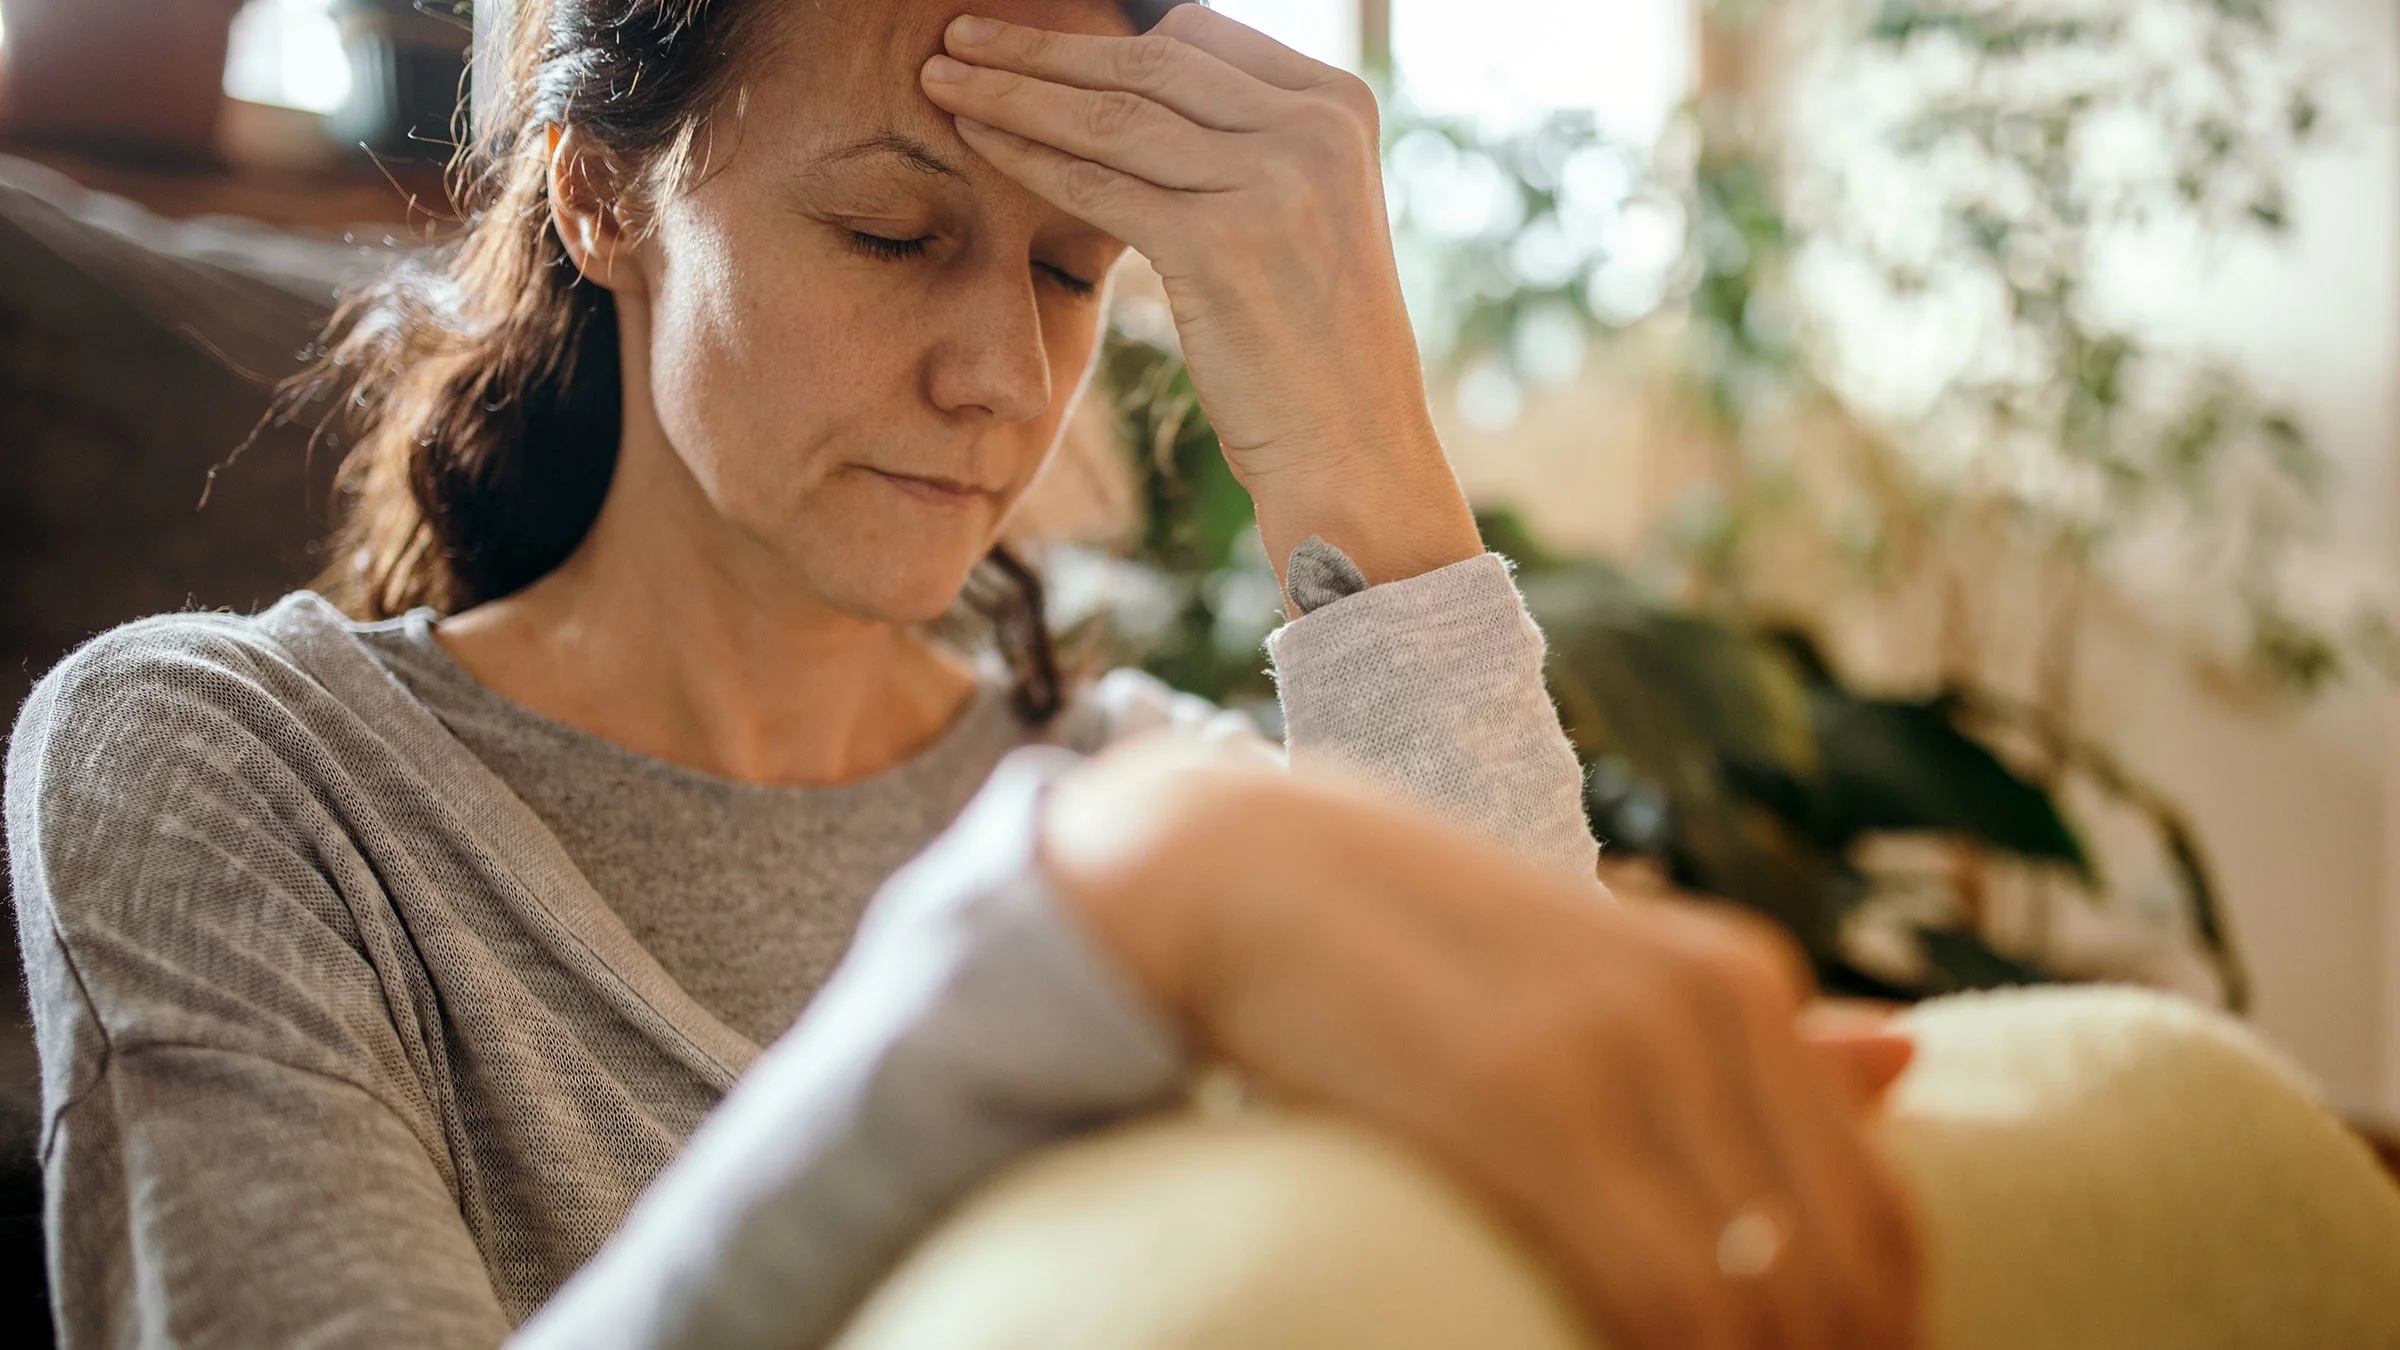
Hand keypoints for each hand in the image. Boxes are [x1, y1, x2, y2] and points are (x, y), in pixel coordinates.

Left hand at [921, 6, 1483, 587]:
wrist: (1348, 446)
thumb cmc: (1311, 345)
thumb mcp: (1307, 213)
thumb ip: (1248, 143)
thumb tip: (1146, 89)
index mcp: (1339, 105)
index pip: (1197, 35)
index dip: (1100, 32)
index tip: (1028, 38)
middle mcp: (1314, 126)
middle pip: (1147, 59)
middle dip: (1040, 47)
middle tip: (960, 33)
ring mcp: (1272, 179)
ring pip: (1109, 114)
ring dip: (1011, 89)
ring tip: (942, 76)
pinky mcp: (1220, 241)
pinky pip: (1095, 181)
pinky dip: (1025, 155)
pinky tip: (975, 140)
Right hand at [1043, 740, 1924, 1349]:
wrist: (1241, 869)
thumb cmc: (1414, 947)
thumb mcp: (1597, 972)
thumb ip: (1746, 1033)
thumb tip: (1908, 1057)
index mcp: (1738, 980)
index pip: (1882, 1218)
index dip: (1882, 1340)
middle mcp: (1709, 1002)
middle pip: (1842, 1274)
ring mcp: (1622, 1045)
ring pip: (1762, 1304)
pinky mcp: (1526, 1096)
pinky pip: (1660, 1300)